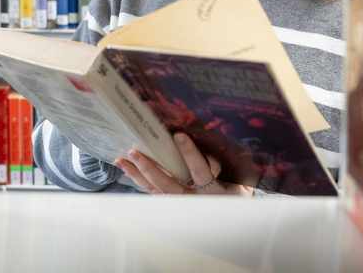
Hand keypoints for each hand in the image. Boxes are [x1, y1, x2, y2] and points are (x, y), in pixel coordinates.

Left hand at [114, 132, 253, 195]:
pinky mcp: (173, 206)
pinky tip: (128, 170)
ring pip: (156, 190)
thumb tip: (213, 148)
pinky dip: (139, 181)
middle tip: (135, 151)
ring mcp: (181, 206)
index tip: (179, 136)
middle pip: (168, 185)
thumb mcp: (239, 184)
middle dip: (150, 168)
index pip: (201, 171)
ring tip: (123, 159)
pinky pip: (153, 194)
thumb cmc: (237, 198)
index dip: (190, 155)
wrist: (234, 226)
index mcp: (213, 192)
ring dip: (138, 174)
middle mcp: (194, 201)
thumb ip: (227, 168)